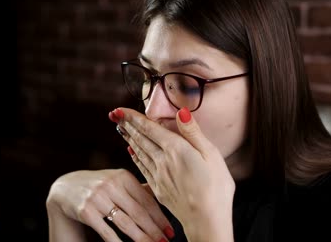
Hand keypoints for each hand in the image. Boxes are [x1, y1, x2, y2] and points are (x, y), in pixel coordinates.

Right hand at [46, 169, 173, 241]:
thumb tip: (163, 195)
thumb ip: (137, 189)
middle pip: (138, 212)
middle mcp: (111, 185)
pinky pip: (106, 231)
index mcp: (123, 177)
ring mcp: (98, 198)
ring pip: (125, 222)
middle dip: (154, 230)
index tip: (170, 231)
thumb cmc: (99, 186)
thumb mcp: (117, 181)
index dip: (160, 217)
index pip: (146, 200)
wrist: (65, 187)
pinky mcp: (86, 211)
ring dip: (141, 237)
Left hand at [111, 108, 234, 240]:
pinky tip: (132, 152)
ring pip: (139, 152)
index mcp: (176, 149)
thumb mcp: (211, 155)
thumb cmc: (215, 188)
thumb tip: (181, 113)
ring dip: (129, 138)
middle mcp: (162, 161)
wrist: (206, 220)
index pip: (150, 128)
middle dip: (128, 125)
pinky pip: (142, 168)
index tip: (119, 110)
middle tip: (115, 115)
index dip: (133, 118)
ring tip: (121, 129)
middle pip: (141, 139)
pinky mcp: (158, 188)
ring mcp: (158, 176)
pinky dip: (135, 157)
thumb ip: (193, 133)